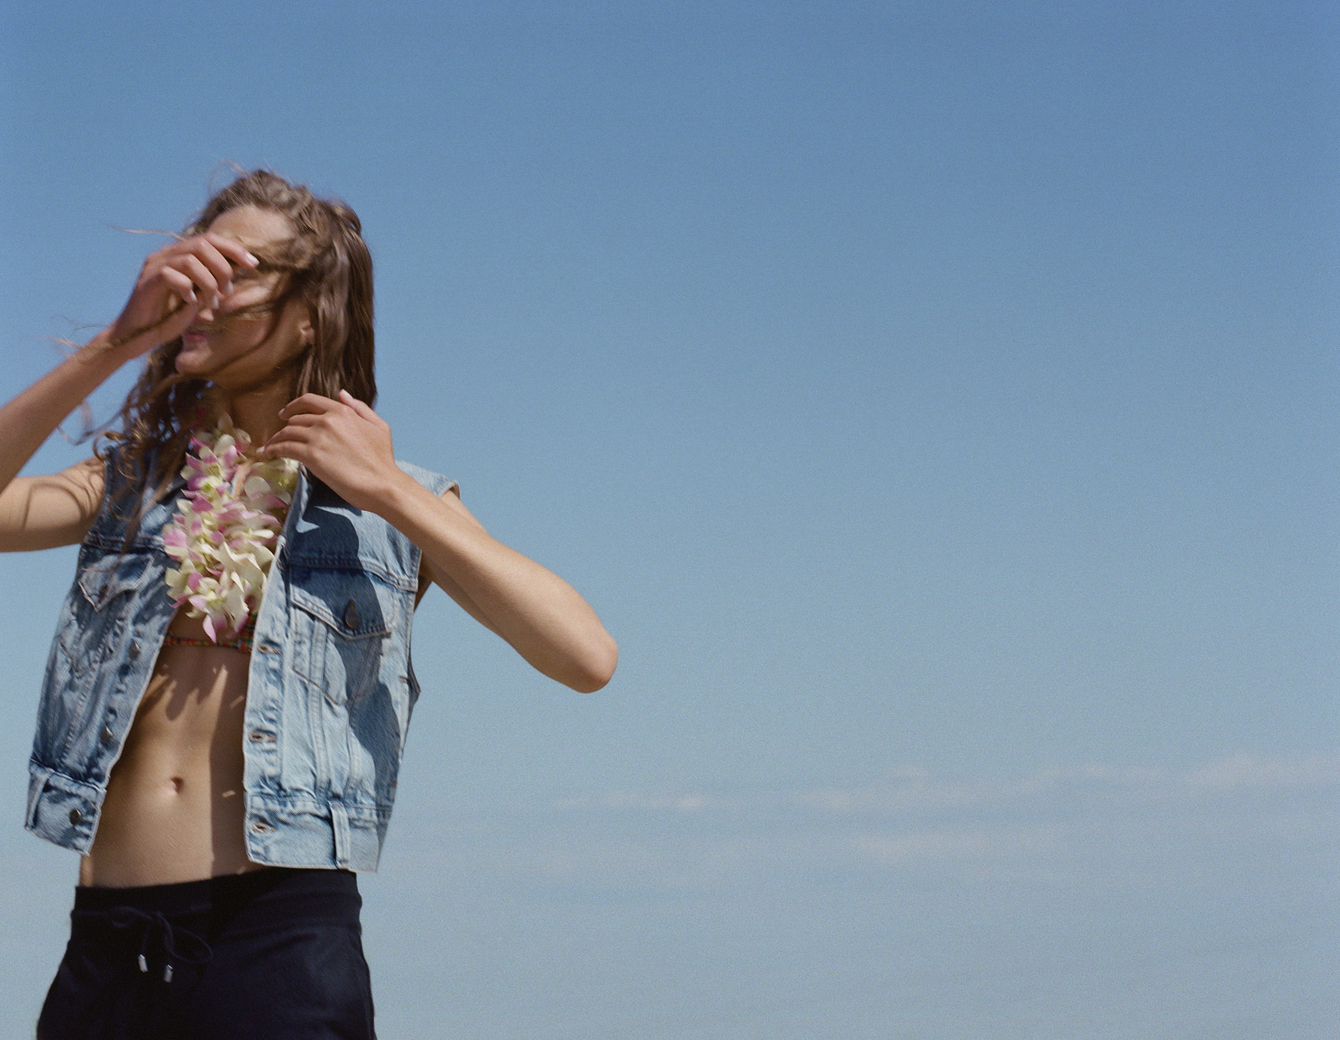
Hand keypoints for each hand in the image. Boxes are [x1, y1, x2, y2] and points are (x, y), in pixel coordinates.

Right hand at [106, 233, 259, 355]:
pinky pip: (171, 275)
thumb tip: (243, 267)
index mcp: (180, 254)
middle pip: (202, 245)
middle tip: (228, 291)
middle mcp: (166, 254)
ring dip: (208, 282)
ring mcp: (154, 266)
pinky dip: (187, 289)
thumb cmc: (171, 316)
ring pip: (189, 260)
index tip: (253, 264)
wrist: (140, 335)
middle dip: (223, 268)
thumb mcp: (202, 296)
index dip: (234, 248)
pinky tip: (190, 303)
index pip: (210, 239)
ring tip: (211, 303)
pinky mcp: (146, 282)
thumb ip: (217, 281)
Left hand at [262, 391, 401, 511]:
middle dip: (285, 428)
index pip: (309, 401)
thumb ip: (360, 408)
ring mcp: (317, 437)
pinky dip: (273, 450)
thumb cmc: (383, 459)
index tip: (285, 414)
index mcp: (342, 411)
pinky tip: (268, 454)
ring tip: (270, 447)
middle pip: (296, 419)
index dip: (293, 406)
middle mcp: (327, 420)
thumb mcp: (379, 426)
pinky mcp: (310, 456)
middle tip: (279, 437)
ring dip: (276, 440)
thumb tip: (341, 394)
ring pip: (287, 433)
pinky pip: (285, 448)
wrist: (382, 483)